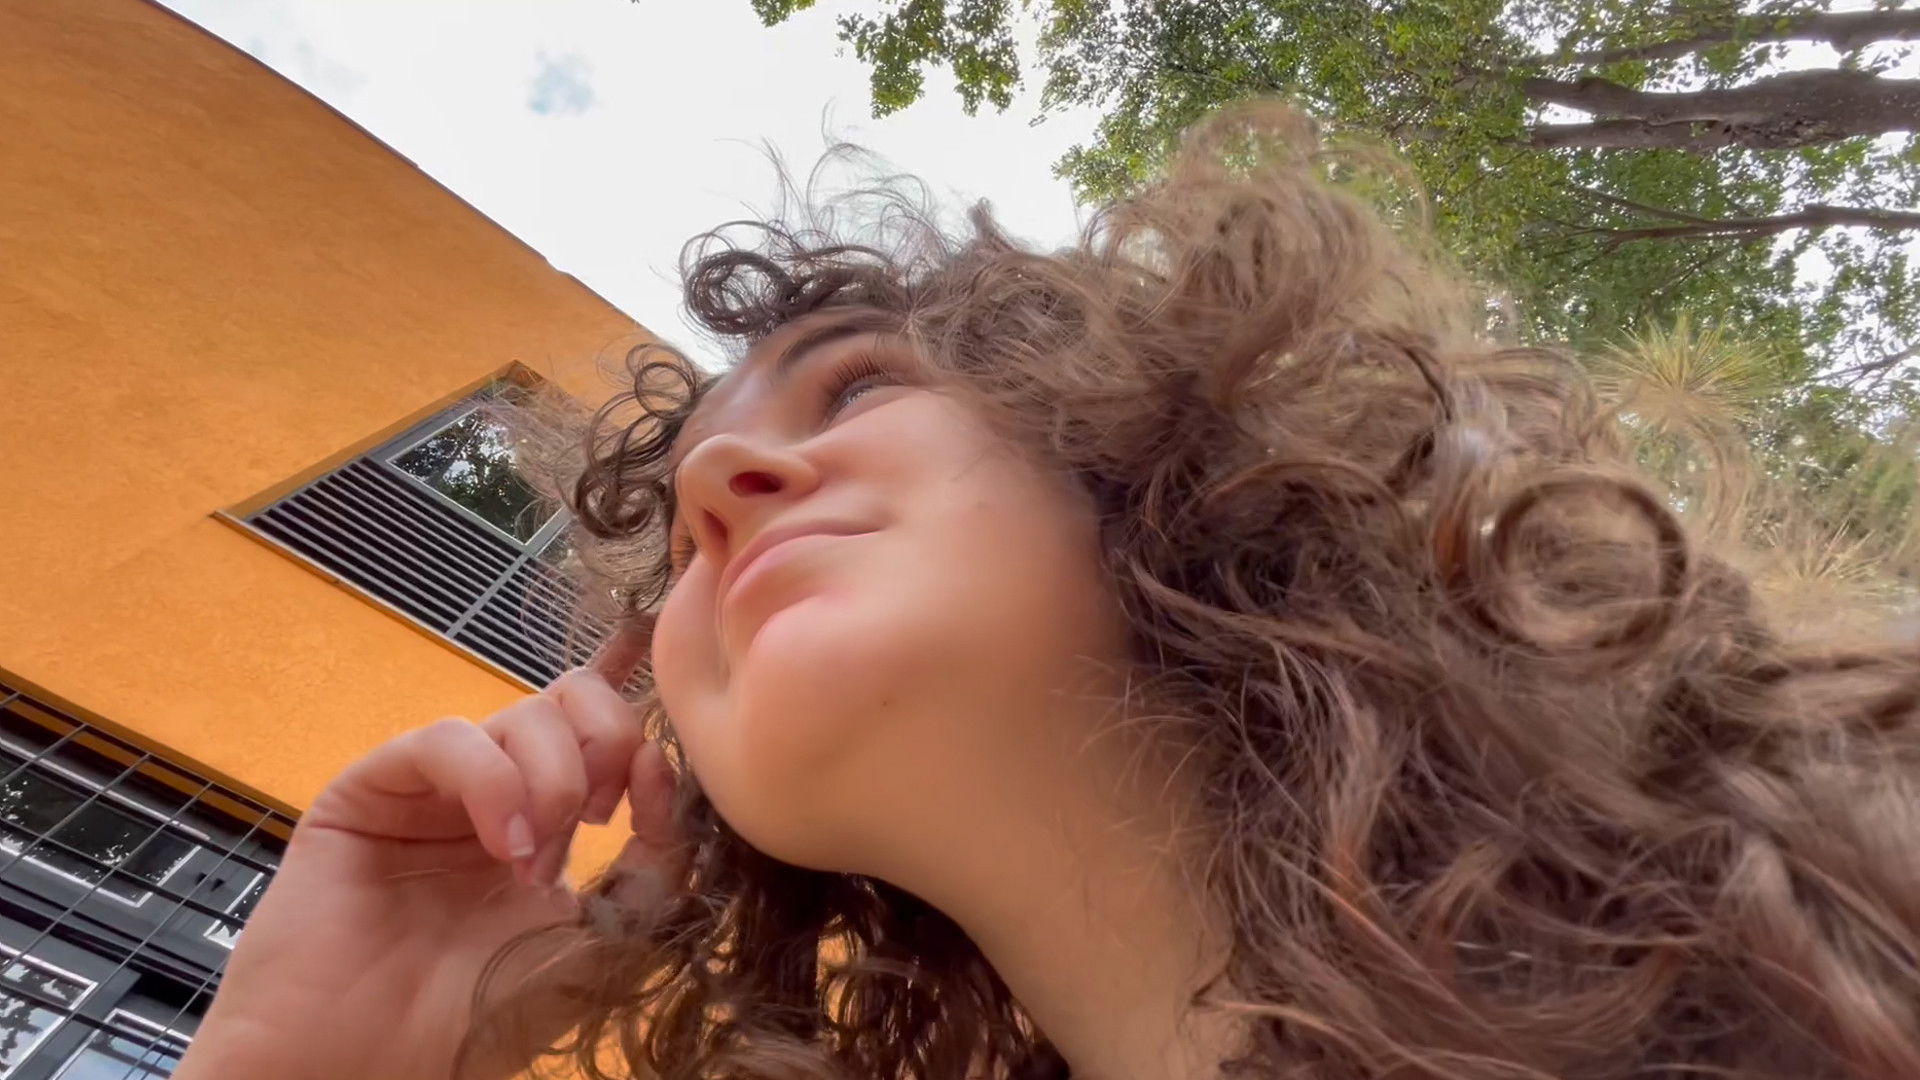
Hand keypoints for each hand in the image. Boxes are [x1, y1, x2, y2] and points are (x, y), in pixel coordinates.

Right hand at [175, 630, 681, 1079]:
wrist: (370, 1068)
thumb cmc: (483, 1019)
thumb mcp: (606, 944)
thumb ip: (654, 865)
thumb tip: (663, 769)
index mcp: (548, 823)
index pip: (607, 730)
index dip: (644, 741)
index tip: (651, 797)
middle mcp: (495, 793)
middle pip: (573, 697)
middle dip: (606, 743)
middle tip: (599, 820)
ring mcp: (436, 788)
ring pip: (521, 712)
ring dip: (554, 777)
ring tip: (535, 861)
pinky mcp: (373, 788)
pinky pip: (446, 738)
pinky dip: (492, 780)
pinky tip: (504, 846)